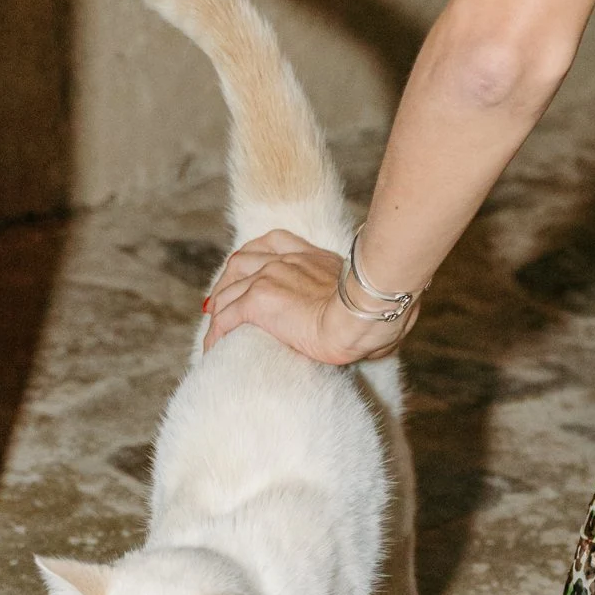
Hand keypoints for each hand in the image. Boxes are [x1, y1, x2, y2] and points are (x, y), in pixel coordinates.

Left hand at [203, 230, 415, 363]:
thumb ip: (365, 311)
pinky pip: (226, 318)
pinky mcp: (259, 301)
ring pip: (228, 290)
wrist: (365, 316)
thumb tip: (382, 340)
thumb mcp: (370, 304)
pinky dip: (215, 333)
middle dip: (226, 282)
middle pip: (241, 262)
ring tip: (214, 333)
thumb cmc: (379, 315)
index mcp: (313, 256)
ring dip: (218, 310)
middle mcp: (287, 260)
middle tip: (219, 305)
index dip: (254, 258)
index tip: (247, 274)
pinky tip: (212, 349)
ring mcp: (270, 277)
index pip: (272, 244)